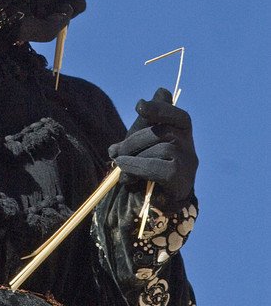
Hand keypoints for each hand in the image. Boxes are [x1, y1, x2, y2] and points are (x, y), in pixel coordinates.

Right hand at [16, 0, 85, 42]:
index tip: (71, 11)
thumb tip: (68, 15)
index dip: (63, 19)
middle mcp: (24, 11)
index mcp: (23, 27)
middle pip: (51, 10)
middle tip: (83, 0)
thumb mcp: (24, 29)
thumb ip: (48, 29)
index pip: (48, 26)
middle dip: (68, 5)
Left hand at [108, 88, 197, 203]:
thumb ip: (141, 125)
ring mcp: (188, 162)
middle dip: (133, 141)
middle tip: (116, 152)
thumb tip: (136, 113)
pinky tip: (125, 174)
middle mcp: (189, 144)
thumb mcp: (142, 140)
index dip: (159, 108)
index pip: (176, 115)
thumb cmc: (149, 162)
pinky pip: (157, 168)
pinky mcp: (181, 180)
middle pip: (161, 132)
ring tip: (120, 165)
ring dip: (133, 157)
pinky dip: (137, 168)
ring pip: (160, 149)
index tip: (139, 106)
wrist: (156, 199)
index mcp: (180, 131)